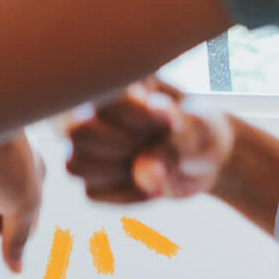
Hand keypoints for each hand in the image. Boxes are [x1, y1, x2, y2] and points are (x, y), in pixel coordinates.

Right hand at [65, 76, 233, 202]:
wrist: (201, 157)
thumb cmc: (200, 130)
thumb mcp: (203, 128)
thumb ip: (180, 138)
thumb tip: (142, 171)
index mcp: (113, 84)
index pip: (94, 95)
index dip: (131, 114)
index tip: (167, 120)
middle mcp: (88, 113)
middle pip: (76, 131)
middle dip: (123, 144)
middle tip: (157, 142)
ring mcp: (85, 148)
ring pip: (74, 164)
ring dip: (121, 172)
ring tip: (154, 165)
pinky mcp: (91, 178)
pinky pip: (91, 192)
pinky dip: (127, 194)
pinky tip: (150, 184)